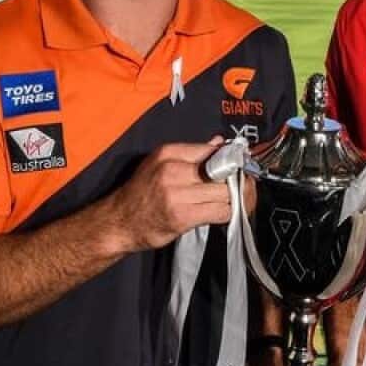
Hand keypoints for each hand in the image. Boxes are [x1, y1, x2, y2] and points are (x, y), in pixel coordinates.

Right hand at [100, 141, 230, 253]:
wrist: (119, 221)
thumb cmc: (141, 192)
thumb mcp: (160, 163)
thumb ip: (191, 153)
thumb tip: (220, 143)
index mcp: (169, 153)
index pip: (213, 151)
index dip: (232, 160)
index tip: (239, 167)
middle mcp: (173, 170)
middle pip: (223, 172)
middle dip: (238, 180)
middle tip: (245, 187)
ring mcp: (177, 194)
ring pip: (225, 193)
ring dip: (237, 198)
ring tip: (239, 200)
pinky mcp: (182, 216)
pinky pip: (219, 212)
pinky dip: (228, 213)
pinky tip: (227, 213)